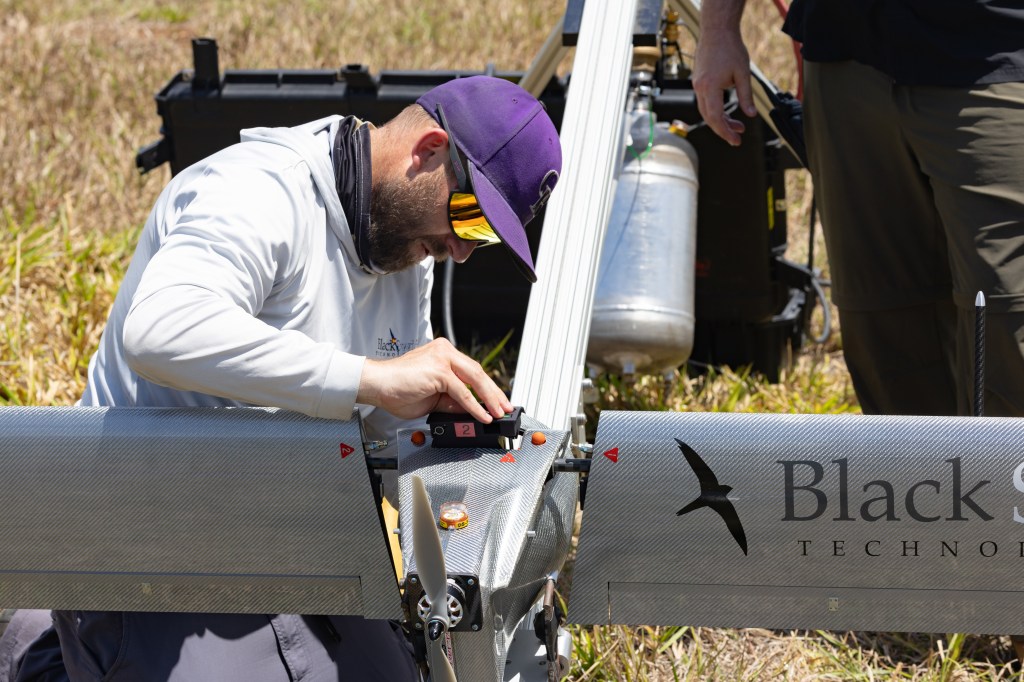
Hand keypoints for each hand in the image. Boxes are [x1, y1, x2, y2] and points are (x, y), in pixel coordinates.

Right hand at [357, 338, 512, 421]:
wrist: (376, 385)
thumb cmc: (397, 389)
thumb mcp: (433, 398)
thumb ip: (452, 401)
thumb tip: (470, 410)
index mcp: (443, 353)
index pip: (471, 370)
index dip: (487, 388)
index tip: (497, 401)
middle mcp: (444, 351)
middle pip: (477, 372)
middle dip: (494, 392)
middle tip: (505, 407)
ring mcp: (442, 359)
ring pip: (474, 379)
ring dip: (489, 399)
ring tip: (498, 413)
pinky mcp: (438, 370)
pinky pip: (462, 391)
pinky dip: (474, 406)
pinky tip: (482, 416)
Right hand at [693, 25, 756, 145]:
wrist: (716, 31)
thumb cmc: (730, 48)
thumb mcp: (743, 74)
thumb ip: (746, 96)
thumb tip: (751, 115)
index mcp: (709, 87)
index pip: (715, 118)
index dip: (725, 132)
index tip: (735, 140)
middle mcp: (699, 88)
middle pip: (708, 118)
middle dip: (723, 130)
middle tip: (737, 138)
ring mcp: (697, 85)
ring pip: (706, 111)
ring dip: (720, 120)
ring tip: (737, 125)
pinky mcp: (698, 81)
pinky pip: (705, 102)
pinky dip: (715, 110)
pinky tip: (727, 112)